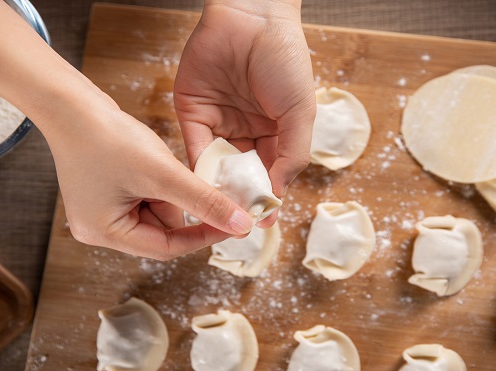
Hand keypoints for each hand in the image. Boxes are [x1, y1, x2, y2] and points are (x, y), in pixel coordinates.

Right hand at [43, 95, 254, 259]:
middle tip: (200, 184)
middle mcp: (100, 228)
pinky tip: (155, 160)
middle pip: (162, 231)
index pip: (167, 248)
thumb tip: (240, 225)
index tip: (234, 223)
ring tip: (163, 164)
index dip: (203, 236)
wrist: (71, 102)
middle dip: (183, 206)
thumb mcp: (162, 174)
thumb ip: (204, 201)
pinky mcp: (108, 190)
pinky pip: (147, 195)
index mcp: (104, 233)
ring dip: (172, 191)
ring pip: (158, 210)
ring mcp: (103, 209)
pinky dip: (161, 182)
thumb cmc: (106, 137)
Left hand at [174, 0, 315, 226]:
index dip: (267, 196)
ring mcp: (219, 122)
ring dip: (218, 188)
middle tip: (237, 224)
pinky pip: (195, 146)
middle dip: (240, 197)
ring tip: (218, 213)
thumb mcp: (301, 113)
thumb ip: (292, 155)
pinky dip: (198, 168)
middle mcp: (247, 130)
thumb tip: (277, 194)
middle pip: (243, 173)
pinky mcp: (194, 111)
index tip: (263, 222)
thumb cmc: (285, 61)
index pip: (271, 172)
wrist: (252, 17)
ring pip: (217, 165)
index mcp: (276, 131)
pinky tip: (202, 188)